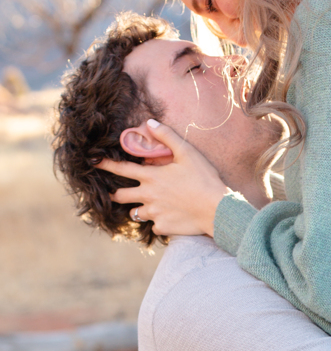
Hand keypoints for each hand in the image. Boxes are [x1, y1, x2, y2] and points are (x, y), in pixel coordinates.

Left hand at [98, 120, 227, 236]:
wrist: (217, 209)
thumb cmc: (204, 179)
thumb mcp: (188, 153)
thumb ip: (167, 136)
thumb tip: (150, 122)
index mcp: (151, 176)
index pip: (121, 169)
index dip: (105, 165)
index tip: (93, 163)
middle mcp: (148, 196)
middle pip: (120, 196)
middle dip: (114, 194)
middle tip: (114, 193)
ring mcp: (154, 213)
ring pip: (135, 214)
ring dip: (137, 210)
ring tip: (146, 207)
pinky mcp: (163, 227)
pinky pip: (154, 226)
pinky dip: (158, 223)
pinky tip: (168, 219)